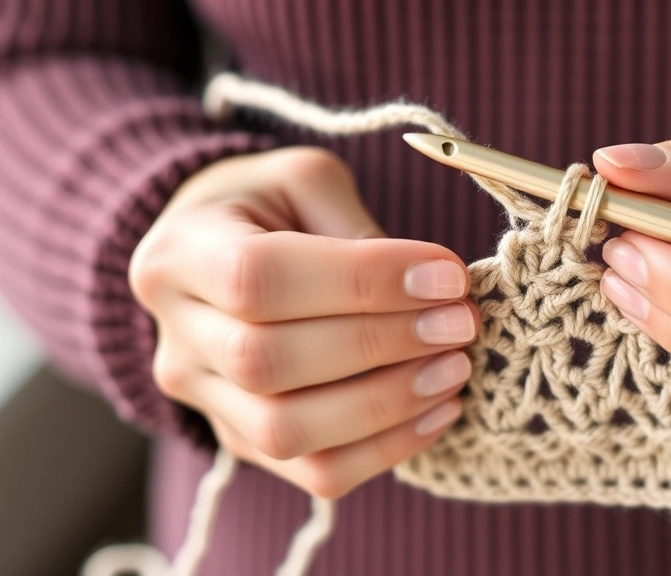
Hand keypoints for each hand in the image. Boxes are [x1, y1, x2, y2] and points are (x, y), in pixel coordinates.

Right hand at [130, 147, 478, 496]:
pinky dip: (385, 450)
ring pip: (287, 430)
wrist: (216, 255)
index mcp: (180, 255)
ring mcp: (204, 399)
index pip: (260, 277)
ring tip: (454, 369)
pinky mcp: (242, 439)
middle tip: (459, 323)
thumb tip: (429, 287)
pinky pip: (314, 471)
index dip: (362, 281)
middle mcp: (177, 336)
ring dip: (387, 405)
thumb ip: (354, 227)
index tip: (446, 275)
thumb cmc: (268, 207)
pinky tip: (438, 412)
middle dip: (382, 344)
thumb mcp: (305, 182)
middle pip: (268, 361)